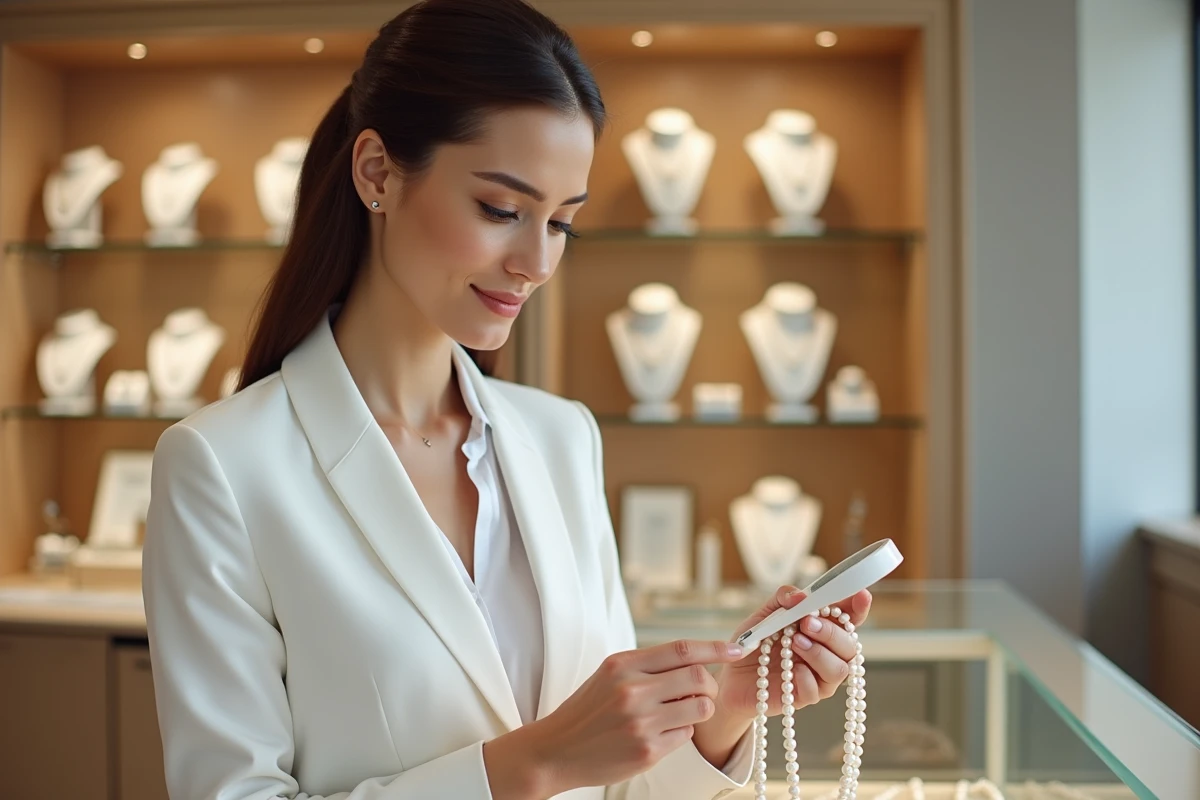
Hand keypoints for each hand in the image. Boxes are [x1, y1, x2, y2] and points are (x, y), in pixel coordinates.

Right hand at [498, 639, 744, 796]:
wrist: (557, 749)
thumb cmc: (588, 710)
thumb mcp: (610, 674)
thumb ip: (647, 665)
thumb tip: (695, 658)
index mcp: (623, 664)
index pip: (681, 649)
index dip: (715, 648)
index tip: (737, 649)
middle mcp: (633, 690)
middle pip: (698, 677)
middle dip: (709, 684)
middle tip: (702, 690)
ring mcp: (641, 722)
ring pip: (700, 707)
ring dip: (700, 708)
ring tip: (681, 711)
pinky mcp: (647, 750)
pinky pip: (685, 734)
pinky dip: (682, 731)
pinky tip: (661, 732)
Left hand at [691, 587, 872, 767]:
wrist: (731, 673)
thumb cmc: (755, 641)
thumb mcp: (765, 614)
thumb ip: (783, 599)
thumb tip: (801, 595)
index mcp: (822, 628)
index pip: (849, 618)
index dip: (859, 608)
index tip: (862, 595)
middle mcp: (827, 652)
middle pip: (850, 646)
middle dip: (832, 632)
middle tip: (807, 623)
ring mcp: (819, 676)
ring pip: (841, 669)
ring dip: (820, 653)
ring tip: (795, 643)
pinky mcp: (805, 696)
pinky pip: (817, 690)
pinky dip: (805, 677)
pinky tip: (790, 670)